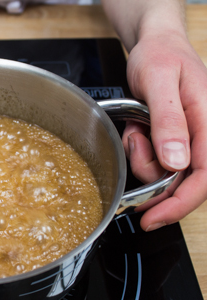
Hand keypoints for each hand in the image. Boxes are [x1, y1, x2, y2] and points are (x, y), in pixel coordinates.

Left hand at [123, 31, 206, 230]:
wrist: (155, 45)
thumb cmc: (161, 56)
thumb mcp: (160, 82)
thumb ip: (169, 122)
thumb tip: (176, 162)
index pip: (204, 178)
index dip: (179, 203)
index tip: (153, 217)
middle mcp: (204, 136)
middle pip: (183, 181)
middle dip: (152, 178)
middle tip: (136, 147)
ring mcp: (189, 139)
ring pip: (165, 172)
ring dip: (142, 158)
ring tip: (137, 128)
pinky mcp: (174, 139)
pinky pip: (155, 159)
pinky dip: (140, 150)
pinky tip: (138, 129)